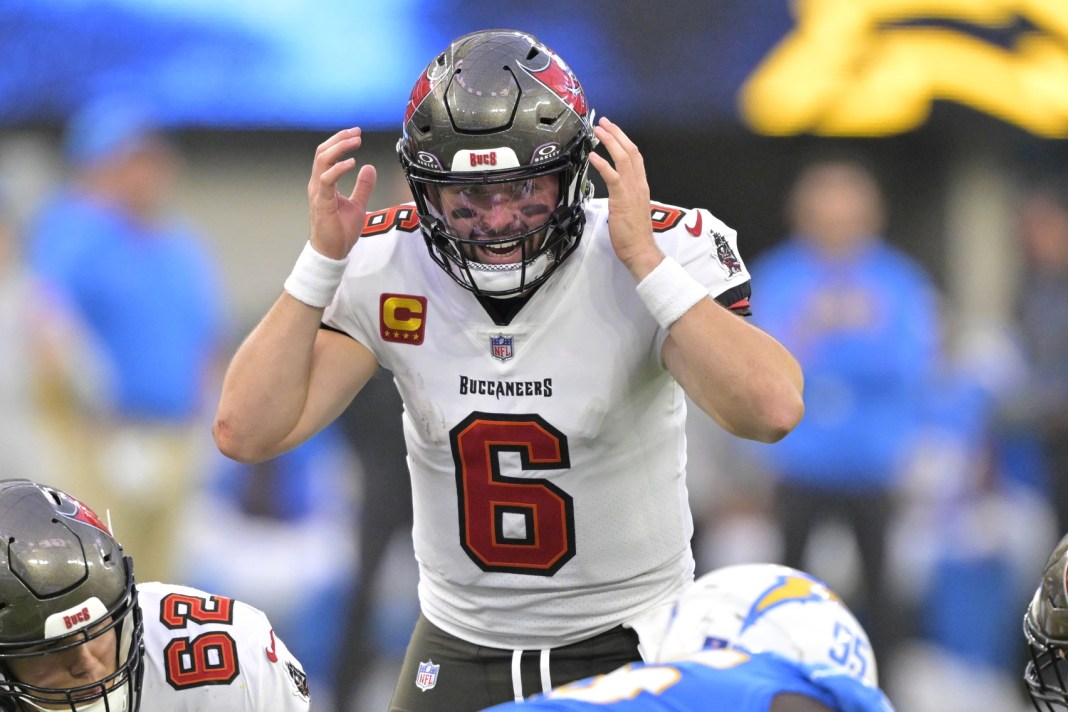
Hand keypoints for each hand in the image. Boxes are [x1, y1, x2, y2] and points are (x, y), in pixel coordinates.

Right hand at [307, 127, 377, 259]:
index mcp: (324, 183)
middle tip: (356, 132)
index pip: (327, 155)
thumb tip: (369, 167)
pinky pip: (327, 180)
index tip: (356, 133)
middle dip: (339, 139)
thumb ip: (363, 186)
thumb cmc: (340, 231)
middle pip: (322, 152)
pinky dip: (338, 169)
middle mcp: (318, 184)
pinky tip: (351, 163)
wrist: (332, 252)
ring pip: (322, 161)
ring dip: (339, 148)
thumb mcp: (358, 204)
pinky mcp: (322, 202)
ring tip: (355, 142)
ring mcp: (318, 192)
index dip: (340, 141)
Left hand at [588, 117, 662, 280]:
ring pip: (624, 158)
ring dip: (610, 141)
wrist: (641, 250)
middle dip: (617, 134)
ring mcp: (632, 190)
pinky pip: (613, 176)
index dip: (624, 141)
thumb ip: (624, 196)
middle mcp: (639, 184)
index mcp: (641, 186)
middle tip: (604, 122)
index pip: (635, 157)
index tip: (613, 131)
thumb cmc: (634, 234)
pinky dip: (603, 163)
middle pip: (631, 151)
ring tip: (598, 131)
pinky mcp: (623, 198)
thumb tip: (615, 191)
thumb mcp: (629, 209)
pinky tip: (593, 155)